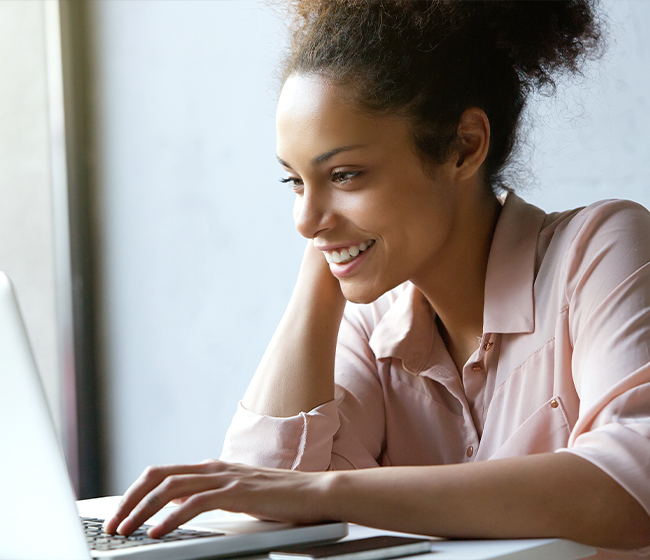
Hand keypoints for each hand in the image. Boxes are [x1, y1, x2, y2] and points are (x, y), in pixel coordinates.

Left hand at [103, 460, 333, 537]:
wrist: (315, 493)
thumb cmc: (280, 498)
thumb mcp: (238, 494)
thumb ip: (211, 495)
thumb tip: (180, 505)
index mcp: (212, 468)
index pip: (162, 473)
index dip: (136, 493)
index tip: (120, 515)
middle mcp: (214, 468)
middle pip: (158, 476)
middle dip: (130, 499)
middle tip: (113, 524)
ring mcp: (226, 478)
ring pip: (170, 487)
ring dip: (142, 510)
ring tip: (126, 531)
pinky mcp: (237, 492)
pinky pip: (195, 502)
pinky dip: (171, 517)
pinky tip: (158, 532)